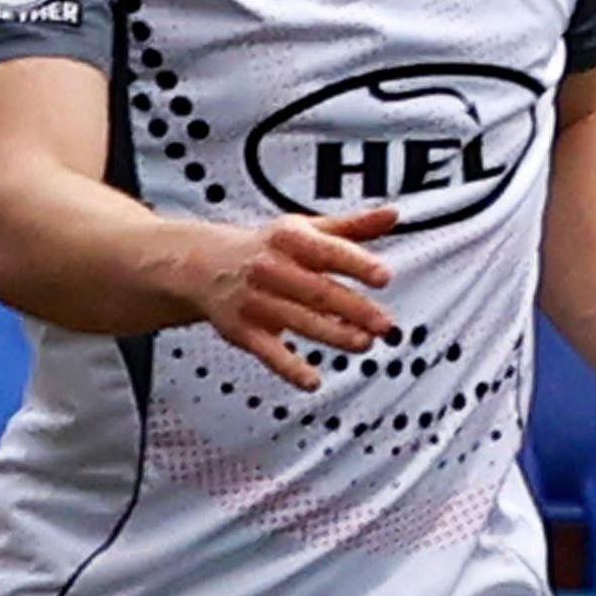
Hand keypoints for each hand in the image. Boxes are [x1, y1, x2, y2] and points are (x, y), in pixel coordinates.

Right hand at [195, 206, 398, 389]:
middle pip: (318, 291)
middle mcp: (270, 268)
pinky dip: (290, 368)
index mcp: (290, 239)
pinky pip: (269, 352)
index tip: (383, 276)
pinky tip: (312, 380)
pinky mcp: (243, 330)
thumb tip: (392, 214)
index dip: (357, 264)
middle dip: (354, 309)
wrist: (203, 265)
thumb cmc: (267, 248)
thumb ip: (353, 227)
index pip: (328, 252)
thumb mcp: (307, 229)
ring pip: (299, 321)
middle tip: (384, 324)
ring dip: (334, 335)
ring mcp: (256, 301)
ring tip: (364, 343)